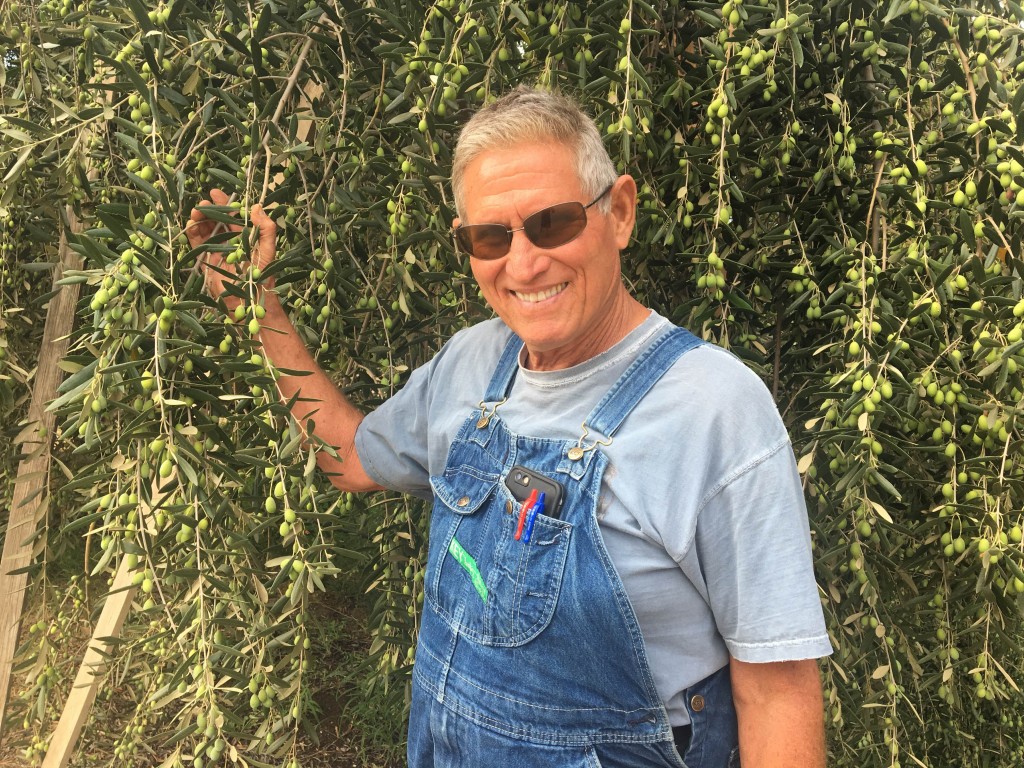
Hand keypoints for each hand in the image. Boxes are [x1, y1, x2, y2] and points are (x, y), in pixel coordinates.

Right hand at [186, 188, 277, 306]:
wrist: (246, 302)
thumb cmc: (261, 277)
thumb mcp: (268, 251)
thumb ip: (266, 229)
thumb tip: (256, 206)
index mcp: (247, 238)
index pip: (235, 216)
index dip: (226, 204)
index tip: (216, 193)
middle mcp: (232, 242)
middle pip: (218, 220)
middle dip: (210, 209)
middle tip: (203, 202)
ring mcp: (218, 251)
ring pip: (206, 229)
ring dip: (200, 219)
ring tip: (196, 213)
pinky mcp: (206, 261)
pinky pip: (197, 243)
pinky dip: (192, 233)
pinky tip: (191, 225)